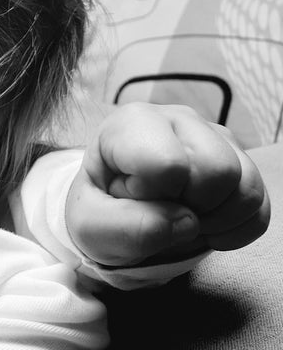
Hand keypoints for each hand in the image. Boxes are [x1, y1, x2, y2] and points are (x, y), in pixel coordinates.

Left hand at [67, 103, 269, 266]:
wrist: (116, 217)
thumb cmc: (99, 212)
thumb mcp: (90, 227)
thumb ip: (126, 228)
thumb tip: (187, 222)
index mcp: (132, 123)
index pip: (167, 163)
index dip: (152, 195)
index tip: (129, 195)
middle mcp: (179, 120)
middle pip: (218, 170)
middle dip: (189, 207)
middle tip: (157, 213)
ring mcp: (216, 138)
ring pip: (246, 188)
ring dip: (213, 221)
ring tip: (177, 219)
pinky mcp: (242, 163)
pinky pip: (259, 207)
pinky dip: (234, 229)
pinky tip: (202, 227)